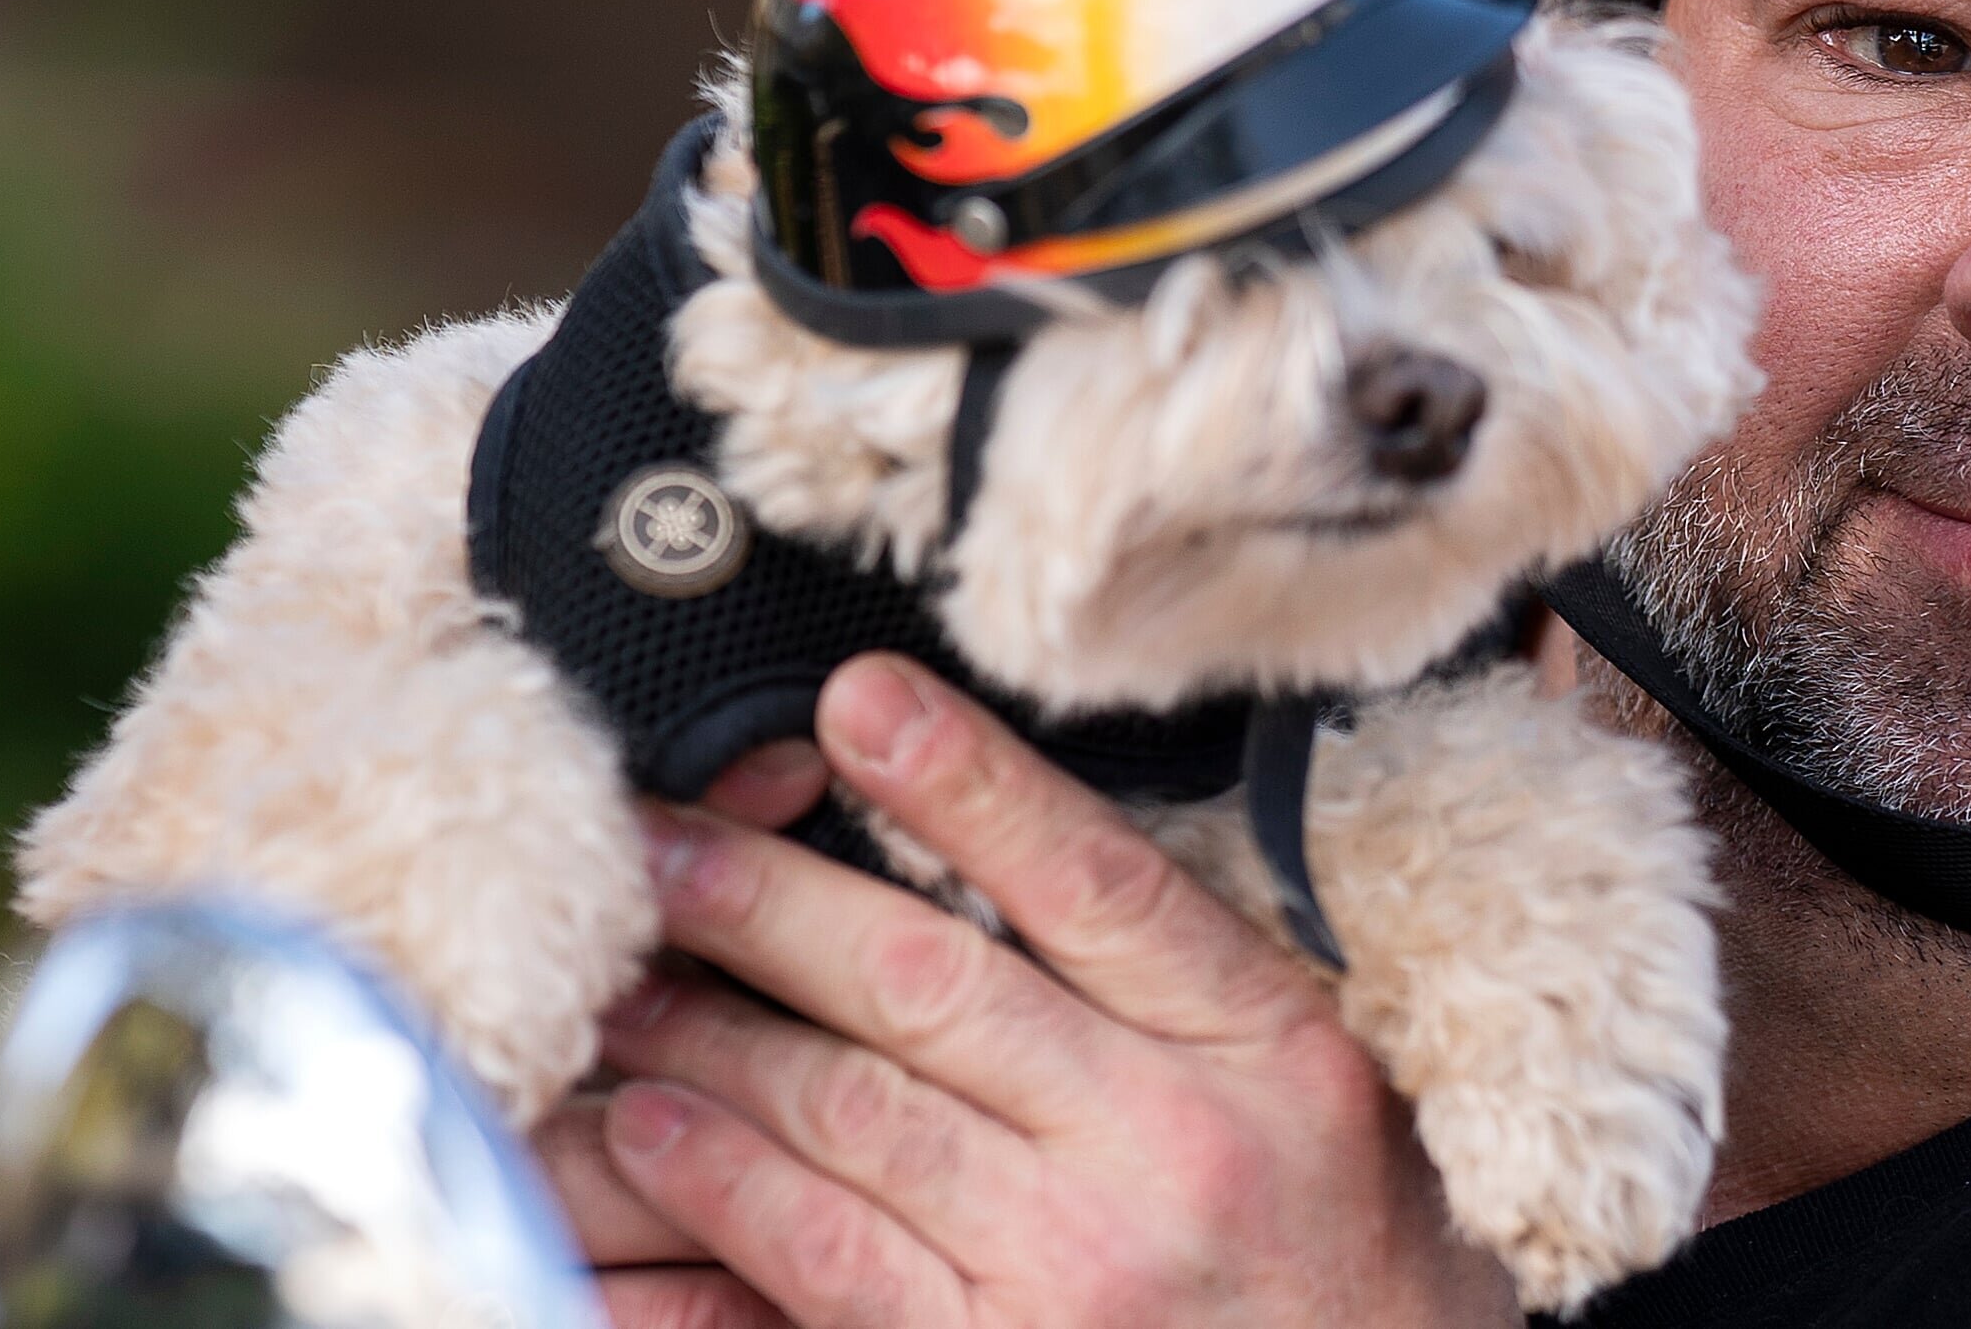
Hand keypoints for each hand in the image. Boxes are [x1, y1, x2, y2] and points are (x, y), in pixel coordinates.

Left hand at [540, 653, 1517, 1328]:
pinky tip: (658, 1128)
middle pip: (934, 988)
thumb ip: (1189, 975)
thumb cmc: (1347, 1250)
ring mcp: (1079, 1271)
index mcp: (1269, 1047)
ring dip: (711, 1035)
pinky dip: (725, 1190)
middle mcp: (1174, 1148)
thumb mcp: (1321, 1080)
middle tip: (656, 840)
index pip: (1097, 883)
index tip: (860, 700)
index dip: (969, 785)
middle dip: (770, 902)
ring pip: (853, 1117)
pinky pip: (824, 1266)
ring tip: (623, 973)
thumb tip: (1013, 833)